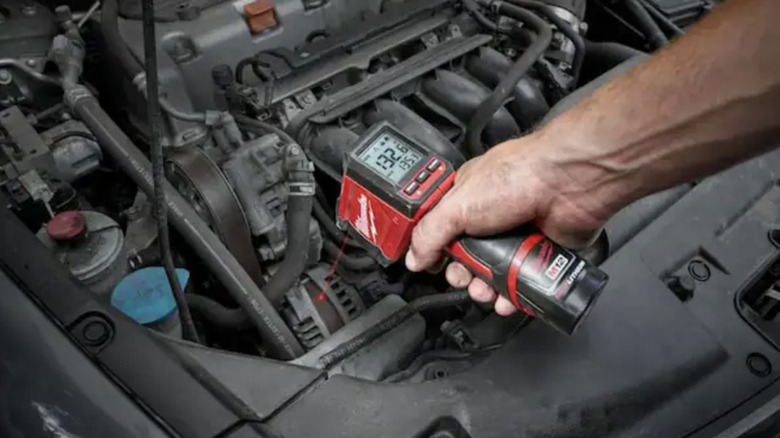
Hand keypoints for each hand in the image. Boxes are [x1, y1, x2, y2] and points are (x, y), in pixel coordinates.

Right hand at [405, 132, 612, 314]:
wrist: (571, 182)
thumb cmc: (520, 175)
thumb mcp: (458, 204)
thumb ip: (430, 233)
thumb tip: (413, 258)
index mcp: (466, 198)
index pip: (440, 231)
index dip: (434, 252)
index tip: (432, 267)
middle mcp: (491, 215)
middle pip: (466, 257)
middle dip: (461, 275)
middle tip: (463, 278)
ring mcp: (517, 233)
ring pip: (493, 273)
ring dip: (485, 289)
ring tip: (485, 292)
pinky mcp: (540, 250)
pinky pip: (522, 281)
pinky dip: (513, 296)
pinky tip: (508, 300)